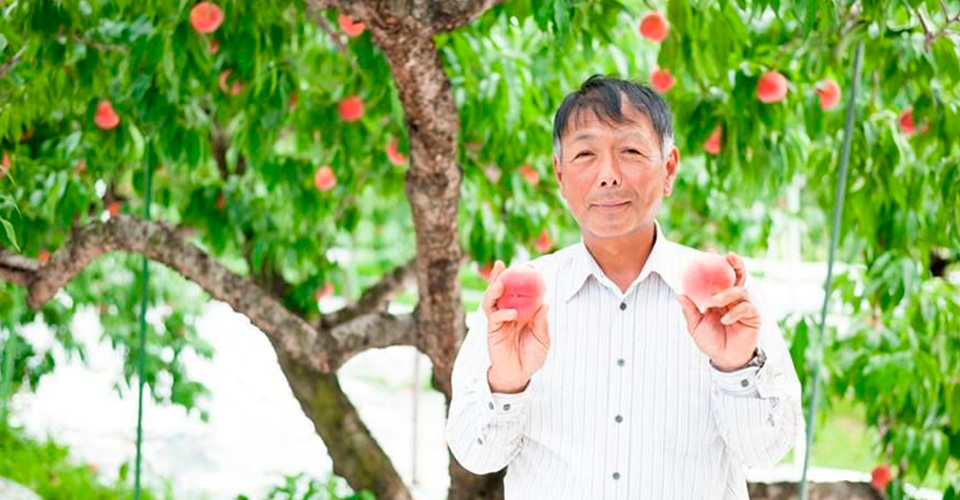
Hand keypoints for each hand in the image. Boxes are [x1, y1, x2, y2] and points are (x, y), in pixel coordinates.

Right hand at [483, 260, 550, 392]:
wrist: (519, 375)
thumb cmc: (531, 356)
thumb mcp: (543, 339)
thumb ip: (542, 322)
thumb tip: (545, 303)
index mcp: (520, 312)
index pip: (517, 291)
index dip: (519, 278)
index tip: (527, 266)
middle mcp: (507, 313)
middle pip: (499, 291)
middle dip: (498, 276)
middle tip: (500, 264)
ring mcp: (498, 322)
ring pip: (491, 301)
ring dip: (493, 290)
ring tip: (500, 282)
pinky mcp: (492, 332)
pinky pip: (494, 318)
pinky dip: (502, 312)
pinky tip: (512, 312)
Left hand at [676, 252, 759, 371]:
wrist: (724, 360)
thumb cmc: (711, 341)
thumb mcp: (695, 325)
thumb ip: (690, 310)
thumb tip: (680, 294)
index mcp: (719, 298)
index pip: (720, 277)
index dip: (717, 264)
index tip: (709, 252)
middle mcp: (733, 299)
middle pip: (738, 276)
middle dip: (736, 264)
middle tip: (729, 257)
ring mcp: (744, 307)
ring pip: (741, 291)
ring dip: (727, 293)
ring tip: (715, 301)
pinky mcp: (753, 318)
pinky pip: (746, 308)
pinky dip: (735, 312)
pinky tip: (725, 319)